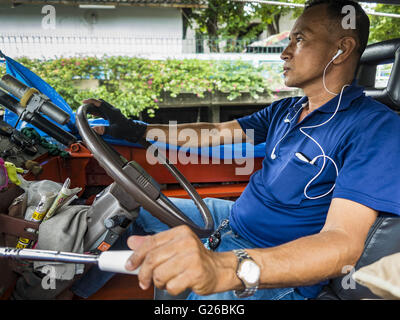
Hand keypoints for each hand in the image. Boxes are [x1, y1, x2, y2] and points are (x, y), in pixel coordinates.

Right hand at [82, 98, 146, 142]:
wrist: (133, 131)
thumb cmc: (124, 131)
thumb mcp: (113, 132)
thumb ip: (104, 130)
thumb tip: (94, 129)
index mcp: (112, 112)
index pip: (100, 103)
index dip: (91, 101)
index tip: (83, 101)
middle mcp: (113, 110)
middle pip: (101, 102)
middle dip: (92, 103)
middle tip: (84, 105)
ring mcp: (114, 112)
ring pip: (103, 106)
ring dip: (95, 106)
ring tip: (87, 110)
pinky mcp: (114, 115)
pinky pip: (105, 110)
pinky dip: (99, 110)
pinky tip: (95, 114)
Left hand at [125, 225, 239, 295]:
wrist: (220, 269)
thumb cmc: (197, 259)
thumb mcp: (176, 246)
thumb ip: (154, 244)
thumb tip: (133, 242)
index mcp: (180, 232)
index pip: (151, 242)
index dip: (136, 255)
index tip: (130, 265)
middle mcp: (186, 242)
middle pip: (152, 259)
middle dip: (144, 273)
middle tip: (144, 280)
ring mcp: (192, 258)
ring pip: (159, 274)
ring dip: (160, 282)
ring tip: (168, 279)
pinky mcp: (195, 273)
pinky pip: (171, 286)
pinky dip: (171, 289)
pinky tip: (179, 283)